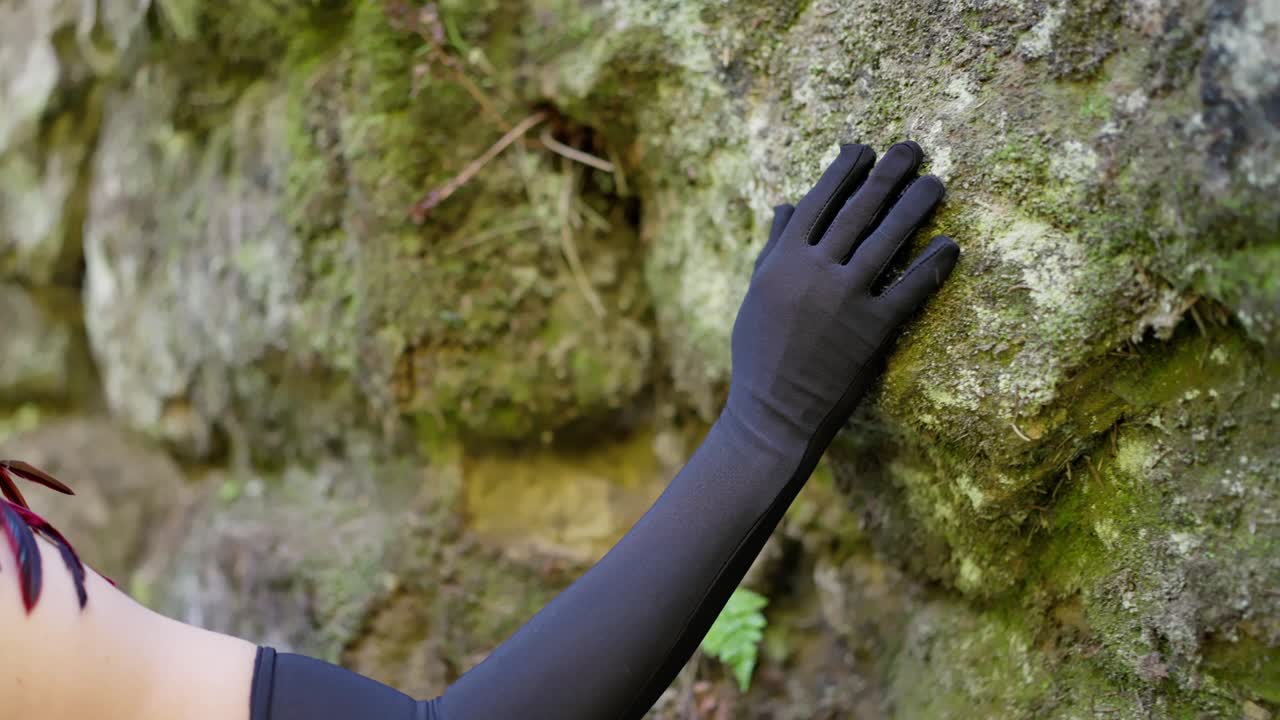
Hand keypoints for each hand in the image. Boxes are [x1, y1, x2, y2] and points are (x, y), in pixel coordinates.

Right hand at [725, 142, 958, 455]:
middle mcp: (814, 272)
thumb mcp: (757, 295)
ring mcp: (844, 299)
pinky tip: (950, 245)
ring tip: (936, 183)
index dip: (844, 171)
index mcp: (783, 261)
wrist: (774, 413)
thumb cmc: (760, 355)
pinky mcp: (872, 329)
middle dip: (887, 175)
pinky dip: (932, 265)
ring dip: (915, 207)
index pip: (819, 202)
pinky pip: (909, 289)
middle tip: (912, 148)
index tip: (864, 149)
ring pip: (887, 240)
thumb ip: (774, 248)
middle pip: (857, 211)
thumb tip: (786, 204)